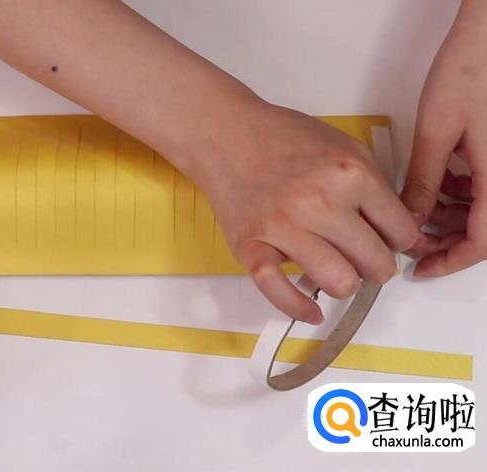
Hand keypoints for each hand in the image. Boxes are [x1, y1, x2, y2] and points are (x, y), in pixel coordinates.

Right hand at [193, 101, 419, 323]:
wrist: (225, 134)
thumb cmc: (282, 138)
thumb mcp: (345, 146)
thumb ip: (377, 187)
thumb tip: (401, 230)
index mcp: (350, 174)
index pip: (401, 233)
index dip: (399, 243)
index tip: (388, 244)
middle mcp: (320, 201)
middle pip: (375, 263)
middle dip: (375, 268)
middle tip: (364, 261)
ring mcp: (283, 226)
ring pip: (339, 283)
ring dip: (344, 284)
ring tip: (336, 272)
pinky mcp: (251, 246)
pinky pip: (280, 292)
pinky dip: (300, 309)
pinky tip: (311, 311)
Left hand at [401, 0, 486, 276]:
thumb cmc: (474, 68)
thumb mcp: (438, 131)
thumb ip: (424, 181)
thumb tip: (411, 219)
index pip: (483, 241)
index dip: (449, 261)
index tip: (420, 269)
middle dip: (447, 237)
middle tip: (410, 237)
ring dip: (454, 214)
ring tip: (419, 205)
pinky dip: (465, 190)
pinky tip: (440, 179)